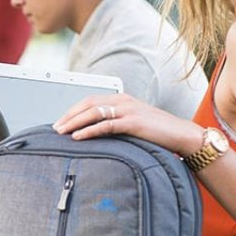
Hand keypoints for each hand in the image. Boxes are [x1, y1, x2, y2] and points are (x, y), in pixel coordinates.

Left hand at [53, 94, 200, 156]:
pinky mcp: (133, 122)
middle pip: (88, 104)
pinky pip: (106, 125)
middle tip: (55, 128)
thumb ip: (116, 123)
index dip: (73, 110)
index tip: (60, 121)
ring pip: (94, 113)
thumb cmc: (157, 132)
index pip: (90, 100)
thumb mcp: (134, 124)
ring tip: (61, 133)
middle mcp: (123, 100)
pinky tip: (78, 137)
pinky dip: (89, 131)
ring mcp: (128, 110)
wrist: (181, 135)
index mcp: (121, 98)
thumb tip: (96, 132)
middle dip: (69, 116)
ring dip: (74, 123)